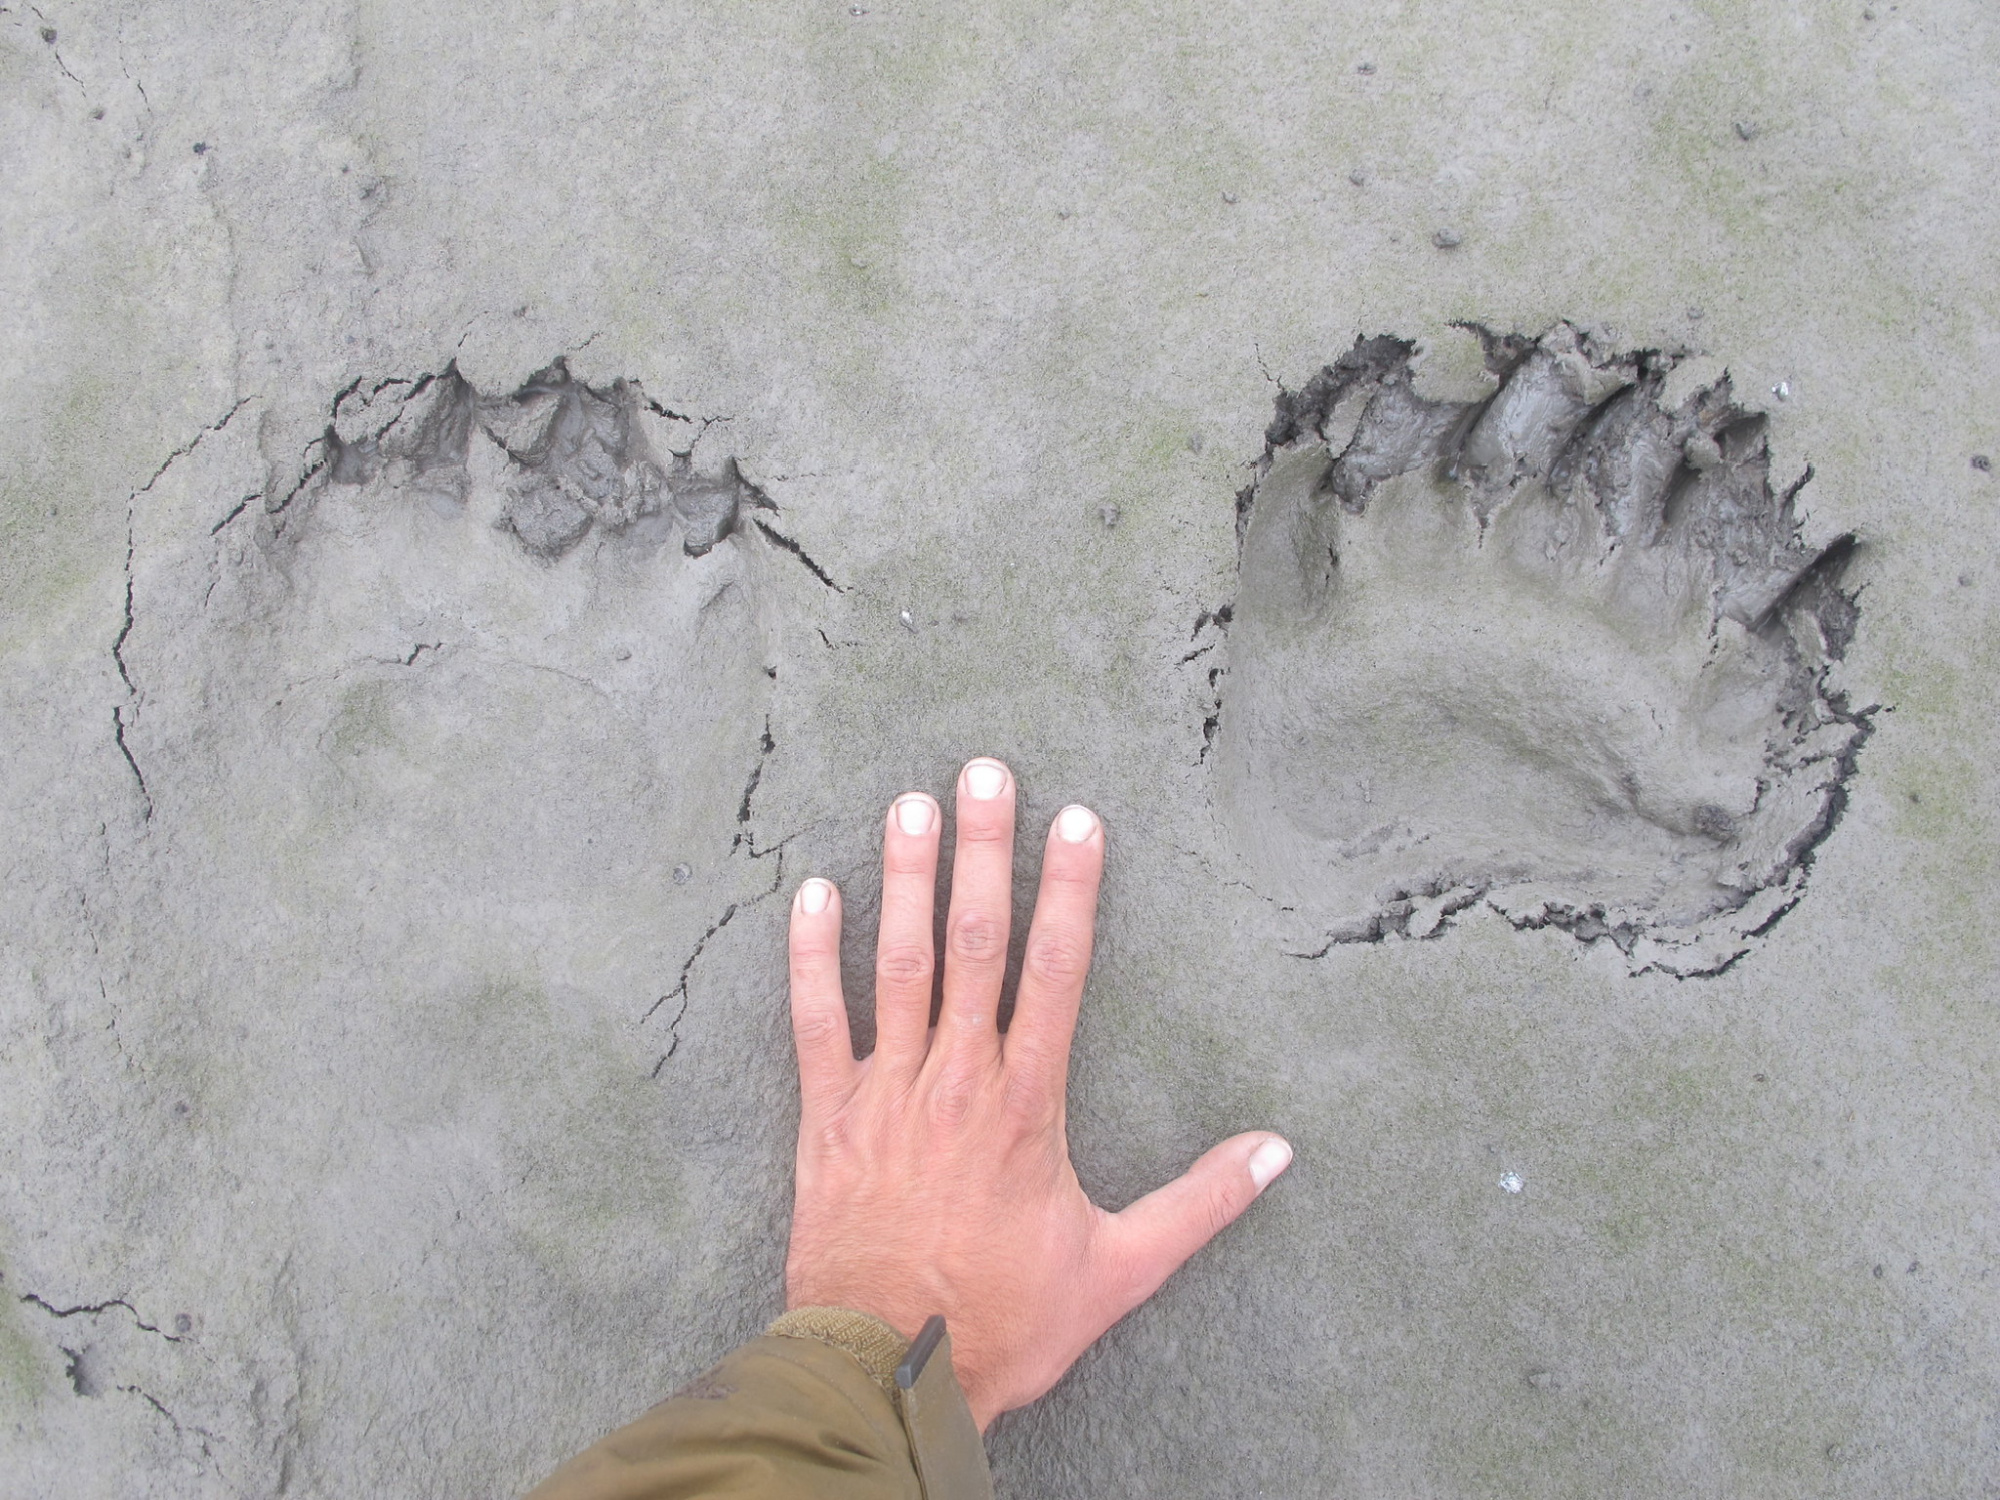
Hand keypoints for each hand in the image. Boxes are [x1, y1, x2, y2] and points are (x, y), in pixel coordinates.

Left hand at [783, 757, 1292, 1428]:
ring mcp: (886, 1093)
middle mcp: (957, 1080)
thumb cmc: (1006, 1320)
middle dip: (983, 851)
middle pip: (975, 943)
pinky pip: (814, 1022)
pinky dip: (810, 957)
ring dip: (903, 879)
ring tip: (910, 803)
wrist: (891, 1370)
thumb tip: (1279, 1153)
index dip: (1070, 889)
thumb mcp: (1121, 1269)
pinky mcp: (828, 1117)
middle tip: (986, 772)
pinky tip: (812, 893)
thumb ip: (1201, 1203)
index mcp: (1028, 1105)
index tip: (1077, 820)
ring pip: (897, 965)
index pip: (1056, 972)